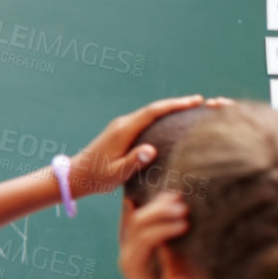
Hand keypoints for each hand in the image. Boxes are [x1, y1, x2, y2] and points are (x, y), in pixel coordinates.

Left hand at [68, 95, 204, 197]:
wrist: (76, 175)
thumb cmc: (96, 177)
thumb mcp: (116, 173)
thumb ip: (133, 162)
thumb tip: (151, 150)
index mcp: (124, 130)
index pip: (153, 112)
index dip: (175, 105)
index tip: (195, 102)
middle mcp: (123, 124)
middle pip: (154, 109)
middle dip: (177, 104)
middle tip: (201, 102)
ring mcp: (122, 127)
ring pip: (150, 113)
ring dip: (170, 110)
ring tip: (193, 109)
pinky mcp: (122, 132)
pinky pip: (146, 120)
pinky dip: (161, 118)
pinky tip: (173, 123)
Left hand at [119, 192, 188, 278]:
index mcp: (133, 265)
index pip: (145, 240)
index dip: (164, 230)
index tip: (186, 224)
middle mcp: (127, 251)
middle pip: (138, 224)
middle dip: (161, 213)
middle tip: (185, 208)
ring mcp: (128, 244)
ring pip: (137, 217)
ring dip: (157, 205)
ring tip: (179, 196)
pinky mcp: (133, 241)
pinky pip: (138, 218)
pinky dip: (152, 205)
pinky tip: (164, 195)